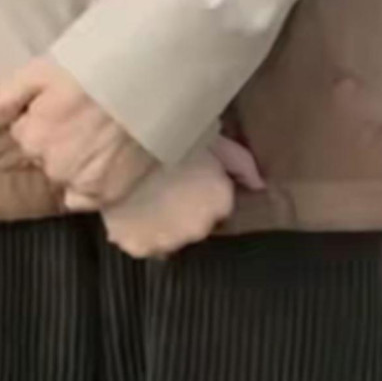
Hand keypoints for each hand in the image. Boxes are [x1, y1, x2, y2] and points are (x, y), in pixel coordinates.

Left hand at [0, 58, 153, 204]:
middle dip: (56, 142)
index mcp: (32, 137)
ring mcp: (81, 184)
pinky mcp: (107, 194)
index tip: (62, 105)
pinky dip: (87, 187)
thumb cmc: (92, 71)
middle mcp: (52, 167)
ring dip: (72, 163)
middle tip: (82, 120)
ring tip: (96, 138)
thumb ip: (10, 94)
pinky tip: (101, 164)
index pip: (25, 133)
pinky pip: (83, 199)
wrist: (144, 83)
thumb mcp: (41, 70)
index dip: (42, 118)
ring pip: (64, 177)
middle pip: (44, 157)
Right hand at [98, 134, 264, 260]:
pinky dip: (136, 232)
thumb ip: (241, 163)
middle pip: (195, 224)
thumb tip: (259, 185)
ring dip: (161, 224)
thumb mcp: (212, 138)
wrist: (122, 144)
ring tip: (144, 197)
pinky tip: (128, 210)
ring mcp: (169, 241)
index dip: (202, 191)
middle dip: (184, 211)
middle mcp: (200, 228)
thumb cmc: (169, 133)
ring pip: (168, 237)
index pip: (219, 205)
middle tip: (165, 184)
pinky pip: (141, 244)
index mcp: (220, 200)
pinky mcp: (138, 246)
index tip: (188, 177)